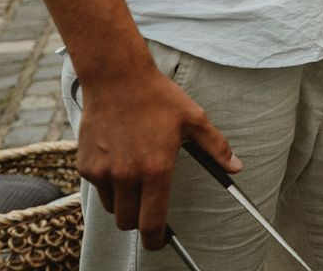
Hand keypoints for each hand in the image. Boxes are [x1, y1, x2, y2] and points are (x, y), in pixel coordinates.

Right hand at [76, 64, 239, 250]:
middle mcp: (126, 176)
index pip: (151, 222)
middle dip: (140, 221)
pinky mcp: (85, 165)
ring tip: (137, 177)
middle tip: (150, 207)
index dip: (155, 239)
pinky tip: (120, 160)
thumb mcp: (195, 120)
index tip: (159, 243)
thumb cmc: (158, 98)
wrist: (117, 79)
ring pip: (112, 207)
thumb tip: (236, 167)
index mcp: (155, 170)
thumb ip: (216, 148)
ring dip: (124, 202)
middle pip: (128, 222)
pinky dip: (108, 184)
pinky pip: (97, 187)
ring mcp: (103, 172)